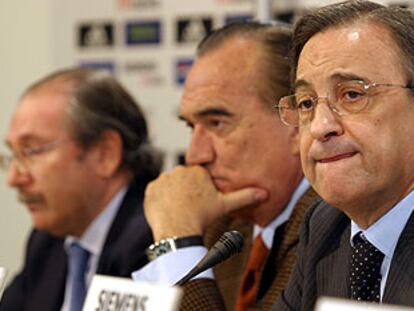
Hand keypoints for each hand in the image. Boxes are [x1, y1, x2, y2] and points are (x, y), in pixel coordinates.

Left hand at [144, 165, 267, 240]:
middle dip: (186, 190)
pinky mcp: (151, 188)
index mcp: (197, 171)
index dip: (199, 190)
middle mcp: (179, 170)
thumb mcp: (225, 206)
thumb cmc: (203, 217)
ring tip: (178, 209)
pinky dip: (160, 199)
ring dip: (173, 194)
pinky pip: (156, 192)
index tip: (199, 202)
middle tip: (189, 207)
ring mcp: (163, 179)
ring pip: (170, 185)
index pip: (197, 177)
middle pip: (183, 180)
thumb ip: (244, 196)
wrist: (178, 230)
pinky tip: (167, 210)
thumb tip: (265, 192)